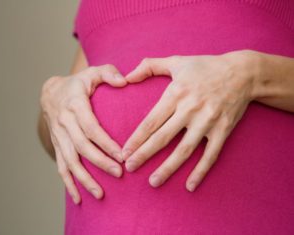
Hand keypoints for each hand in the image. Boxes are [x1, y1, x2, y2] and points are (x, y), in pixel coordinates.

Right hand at [40, 64, 126, 203]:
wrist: (51, 92)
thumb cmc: (78, 83)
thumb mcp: (92, 72)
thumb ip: (109, 72)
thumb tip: (125, 81)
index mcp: (75, 104)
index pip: (91, 127)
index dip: (106, 143)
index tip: (122, 155)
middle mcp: (64, 122)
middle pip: (82, 147)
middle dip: (100, 162)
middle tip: (119, 174)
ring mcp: (58, 136)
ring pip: (70, 161)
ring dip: (84, 179)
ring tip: (100, 194)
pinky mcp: (57, 145)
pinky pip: (61, 166)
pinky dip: (68, 183)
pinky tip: (78, 198)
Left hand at [122, 50, 256, 191]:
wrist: (242, 72)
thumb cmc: (205, 66)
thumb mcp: (177, 61)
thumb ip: (150, 66)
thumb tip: (126, 77)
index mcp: (176, 93)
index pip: (151, 121)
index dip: (136, 138)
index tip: (124, 152)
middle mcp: (190, 109)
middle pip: (163, 137)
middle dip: (144, 154)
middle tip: (129, 168)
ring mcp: (207, 121)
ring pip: (184, 149)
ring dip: (168, 167)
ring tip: (153, 182)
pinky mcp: (222, 130)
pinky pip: (210, 155)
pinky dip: (200, 171)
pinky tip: (190, 186)